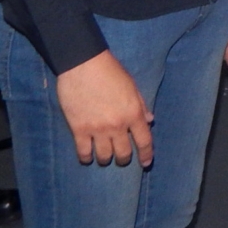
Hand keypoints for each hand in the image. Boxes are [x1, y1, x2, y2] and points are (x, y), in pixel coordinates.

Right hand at [55, 50, 153, 166]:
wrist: (84, 65)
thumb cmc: (111, 72)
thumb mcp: (132, 86)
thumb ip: (141, 105)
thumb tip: (149, 120)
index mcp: (133, 113)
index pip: (144, 141)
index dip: (146, 154)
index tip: (146, 163)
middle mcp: (117, 125)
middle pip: (123, 153)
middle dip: (124, 159)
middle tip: (121, 158)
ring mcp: (97, 129)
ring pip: (104, 156)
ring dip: (105, 159)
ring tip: (104, 157)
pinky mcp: (78, 129)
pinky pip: (83, 152)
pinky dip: (86, 158)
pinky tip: (87, 157)